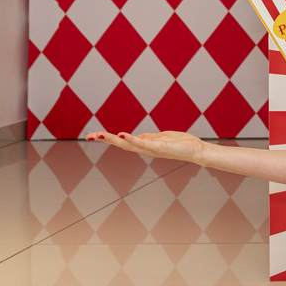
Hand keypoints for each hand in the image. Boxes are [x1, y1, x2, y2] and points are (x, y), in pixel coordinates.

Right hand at [84, 130, 207, 164]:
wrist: (196, 151)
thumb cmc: (181, 144)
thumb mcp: (160, 138)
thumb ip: (148, 138)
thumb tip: (136, 137)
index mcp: (144, 146)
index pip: (123, 141)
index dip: (108, 138)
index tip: (92, 135)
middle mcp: (145, 149)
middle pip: (121, 144)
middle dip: (104, 139)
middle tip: (88, 136)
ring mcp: (151, 149)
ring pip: (128, 144)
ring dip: (114, 139)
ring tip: (99, 135)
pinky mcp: (159, 148)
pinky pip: (143, 143)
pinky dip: (132, 139)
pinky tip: (122, 135)